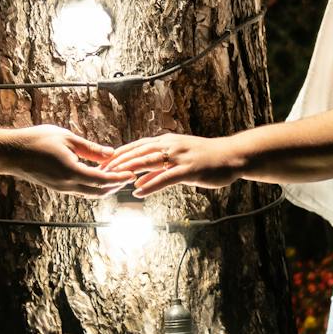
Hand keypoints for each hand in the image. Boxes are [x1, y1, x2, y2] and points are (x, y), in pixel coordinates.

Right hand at [10, 126, 123, 196]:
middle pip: (99, 192)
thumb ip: (90, 148)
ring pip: (90, 193)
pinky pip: (80, 190)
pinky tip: (98, 176)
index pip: (102, 179)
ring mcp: (62, 188)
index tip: (132, 173)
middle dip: (116, 186)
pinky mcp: (57, 187)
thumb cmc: (37, 140)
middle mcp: (68, 185)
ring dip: (105, 187)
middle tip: (129, 177)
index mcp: (71, 172)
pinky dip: (93, 186)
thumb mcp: (66, 138)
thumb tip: (110, 154)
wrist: (11, 153)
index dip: (119, 177)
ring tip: (117, 177)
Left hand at [108, 131, 242, 194]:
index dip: (119, 153)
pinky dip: (151, 184)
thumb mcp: (179, 160)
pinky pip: (166, 177)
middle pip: (138, 151)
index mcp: (166, 141)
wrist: (232, 156)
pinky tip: (138, 192)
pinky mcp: (190, 170)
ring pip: (149, 161)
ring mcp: (180, 157)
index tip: (102, 161)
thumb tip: (140, 180)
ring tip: (113, 178)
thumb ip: (160, 168)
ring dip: (129, 170)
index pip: (137, 145)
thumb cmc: (205, 159)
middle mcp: (171, 145)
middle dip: (118, 161)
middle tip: (101, 171)